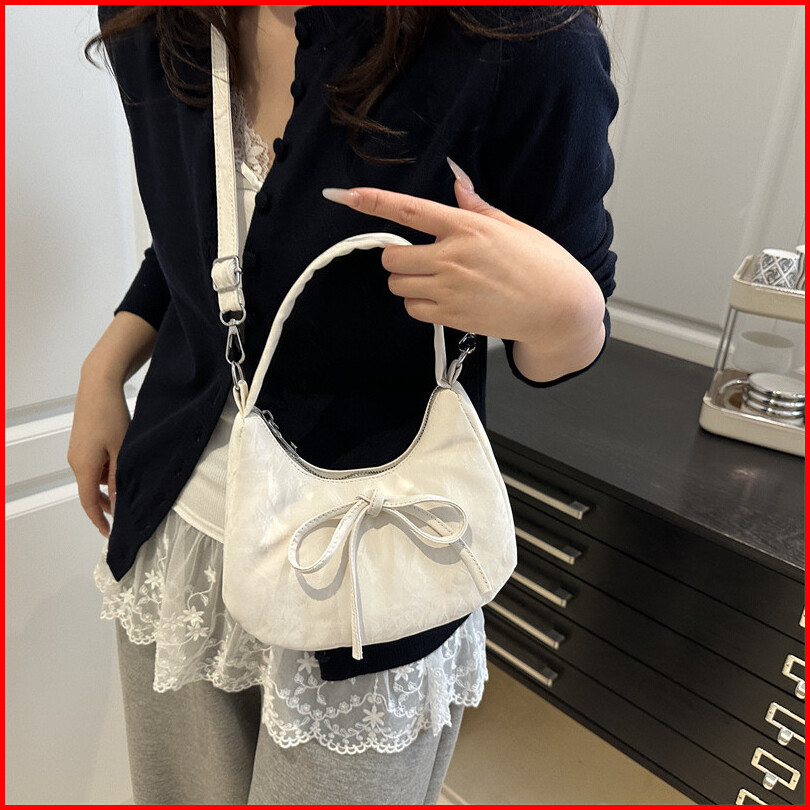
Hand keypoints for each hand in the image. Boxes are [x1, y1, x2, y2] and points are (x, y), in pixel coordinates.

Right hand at [67, 365, 131, 537]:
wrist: (98, 385)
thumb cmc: (112, 415)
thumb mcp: (121, 450)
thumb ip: (119, 479)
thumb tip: (117, 503)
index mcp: (84, 466)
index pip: (88, 503)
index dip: (99, 521)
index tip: (110, 533)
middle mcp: (76, 461)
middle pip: (90, 491)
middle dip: (107, 503)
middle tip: (126, 512)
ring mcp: (77, 451)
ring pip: (94, 476)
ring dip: (110, 483)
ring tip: (132, 482)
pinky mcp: (81, 442)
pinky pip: (94, 464)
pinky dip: (107, 470)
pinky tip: (124, 463)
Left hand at [321, 157, 604, 350]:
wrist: (558, 308)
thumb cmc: (541, 263)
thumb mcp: (512, 226)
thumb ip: (476, 208)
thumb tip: (456, 181)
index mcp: (466, 227)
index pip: (409, 210)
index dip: (372, 201)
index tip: (342, 194)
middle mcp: (452, 256)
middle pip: (391, 258)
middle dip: (398, 258)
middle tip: (420, 259)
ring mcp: (449, 289)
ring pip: (398, 285)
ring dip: (408, 282)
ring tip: (436, 281)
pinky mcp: (451, 315)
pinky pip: (413, 308)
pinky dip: (419, 304)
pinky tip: (442, 300)